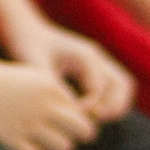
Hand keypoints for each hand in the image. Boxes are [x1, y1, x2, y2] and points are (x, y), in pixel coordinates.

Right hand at [0, 38, 93, 149]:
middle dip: (77, 136)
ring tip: (41, 142)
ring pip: (65, 148)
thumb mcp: (33, 78)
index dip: (76, 120)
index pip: (82, 112)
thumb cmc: (1, 83)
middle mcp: (42, 104)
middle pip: (83, 131)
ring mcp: (26, 124)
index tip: (60, 121)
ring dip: (56, 148)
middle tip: (61, 136)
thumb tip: (85, 126)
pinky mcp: (11, 141)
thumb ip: (58, 97)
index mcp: (49, 86)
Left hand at [9, 16, 135, 122]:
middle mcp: (96, 56)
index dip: (89, 107)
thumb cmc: (28, 45)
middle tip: (94, 119)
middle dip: (113, 107)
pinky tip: (88, 111)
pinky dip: (108, 100)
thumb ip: (54, 86)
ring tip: (94, 118)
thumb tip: (71, 111)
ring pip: (122, 86)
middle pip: (123, 85)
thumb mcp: (36, 65)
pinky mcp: (93, 67)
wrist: (26, 30)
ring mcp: (98, 61)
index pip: (99, 89)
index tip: (72, 115)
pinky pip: (112, 86)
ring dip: (115, 105)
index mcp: (85, 55)